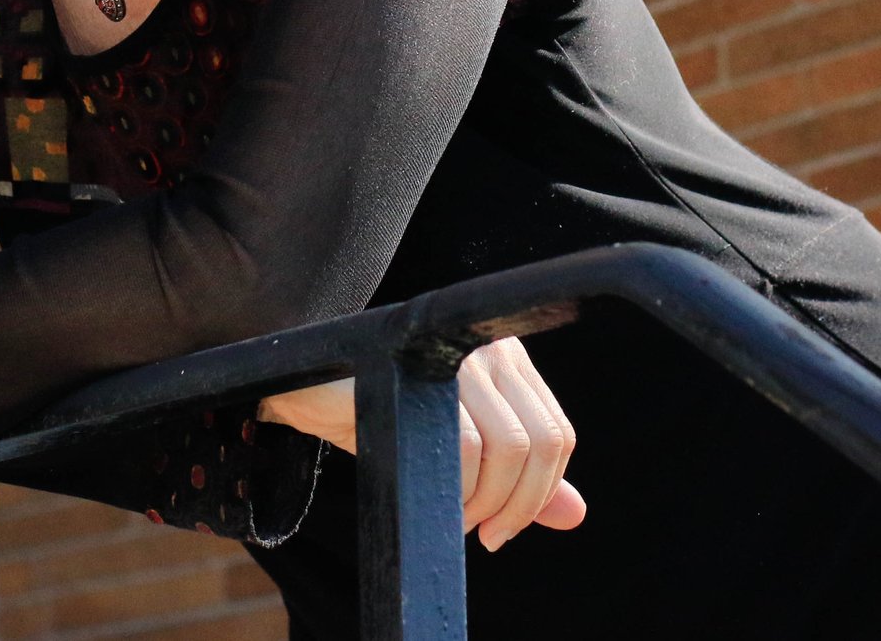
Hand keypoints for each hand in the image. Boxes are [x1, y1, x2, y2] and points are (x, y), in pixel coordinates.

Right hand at [257, 336, 585, 550]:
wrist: (304, 384)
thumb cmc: (381, 411)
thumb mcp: (456, 445)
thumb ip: (516, 475)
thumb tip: (576, 515)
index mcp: (506, 356)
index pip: (557, 432)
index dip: (540, 491)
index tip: (504, 526)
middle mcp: (486, 346)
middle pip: (540, 443)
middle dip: (517, 506)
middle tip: (484, 535)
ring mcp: (454, 352)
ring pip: (507, 448)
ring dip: (484, 502)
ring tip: (455, 518)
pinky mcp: (420, 368)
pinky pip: (464, 446)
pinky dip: (457, 491)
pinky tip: (434, 500)